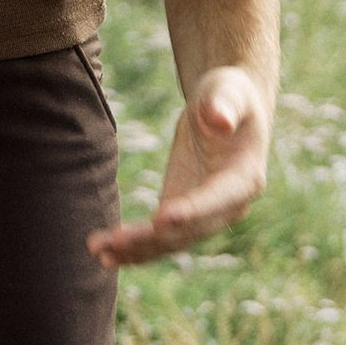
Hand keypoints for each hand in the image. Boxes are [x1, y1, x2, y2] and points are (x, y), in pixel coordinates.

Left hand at [88, 64, 271, 271]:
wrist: (223, 108)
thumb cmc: (229, 94)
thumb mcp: (228, 91)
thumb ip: (224, 104)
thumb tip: (219, 120)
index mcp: (246, 179)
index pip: (218, 199)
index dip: (192, 211)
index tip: (162, 218)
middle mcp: (229, 207)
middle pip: (190, 230)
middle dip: (152, 238)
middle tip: (116, 240)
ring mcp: (204, 216)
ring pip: (170, 241)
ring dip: (135, 250)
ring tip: (99, 251)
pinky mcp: (181, 215)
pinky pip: (158, 238)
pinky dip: (133, 249)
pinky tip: (105, 254)